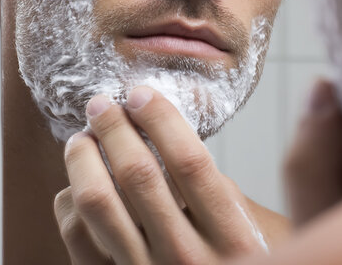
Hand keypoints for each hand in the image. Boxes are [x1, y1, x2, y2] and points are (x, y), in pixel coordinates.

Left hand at [54, 86, 275, 263]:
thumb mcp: (272, 234)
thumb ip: (234, 193)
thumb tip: (184, 143)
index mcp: (235, 240)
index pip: (191, 164)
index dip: (161, 121)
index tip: (141, 94)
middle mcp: (189, 260)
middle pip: (138, 176)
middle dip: (113, 128)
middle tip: (101, 105)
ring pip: (97, 204)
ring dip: (83, 160)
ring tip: (83, 139)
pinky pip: (76, 237)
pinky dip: (69, 203)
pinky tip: (76, 187)